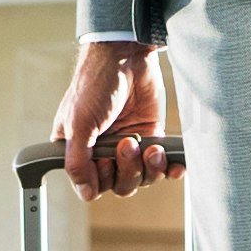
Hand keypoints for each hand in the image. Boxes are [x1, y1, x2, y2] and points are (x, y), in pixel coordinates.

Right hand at [61, 39, 174, 196]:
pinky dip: (169, 169)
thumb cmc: (95, 85)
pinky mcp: (151, 137)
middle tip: (128, 145)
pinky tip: (173, 164)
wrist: (126, 57)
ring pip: (141, 178)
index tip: (105, 163)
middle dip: (127, 170)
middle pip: (119, 185)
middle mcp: (102, 151)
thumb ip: (77, 162)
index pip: (90, 184)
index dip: (101, 180)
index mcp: (79, 149)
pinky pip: (161, 166)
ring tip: (150, 147)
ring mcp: (128, 145)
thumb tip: (86, 193)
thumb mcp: (78, 124)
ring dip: (148, 168)